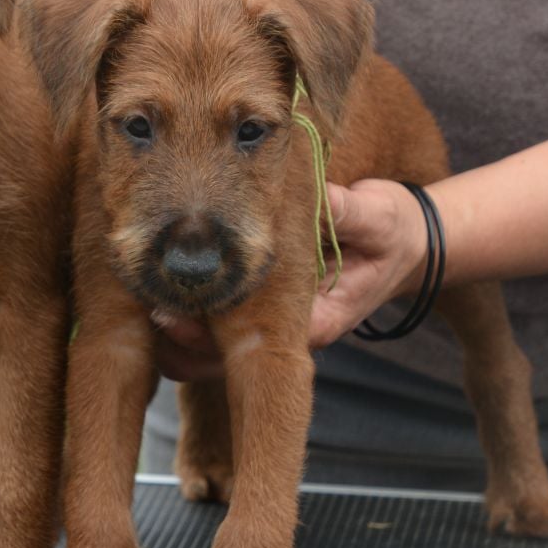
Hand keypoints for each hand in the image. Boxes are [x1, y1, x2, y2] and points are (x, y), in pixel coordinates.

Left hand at [154, 178, 429, 371]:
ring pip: (219, 338)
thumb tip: (324, 198)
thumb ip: (349, 213)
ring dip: (180, 323)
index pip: (257, 342)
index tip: (172, 315)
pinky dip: (191, 302)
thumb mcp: (381, 219)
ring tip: (140, 299)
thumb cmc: (394, 232)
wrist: (407, 240)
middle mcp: (289, 326)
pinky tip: (154, 282)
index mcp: (317, 320)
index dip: (210, 335)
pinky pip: (222, 314)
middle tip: (145, 309)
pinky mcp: (264, 298)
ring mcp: (275, 316)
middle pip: (227, 350)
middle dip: (183, 336)